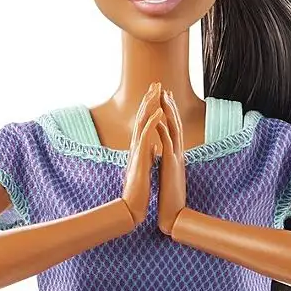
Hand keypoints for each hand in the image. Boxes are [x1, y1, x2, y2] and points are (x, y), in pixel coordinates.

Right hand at [119, 81, 166, 227]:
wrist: (132, 207)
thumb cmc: (139, 190)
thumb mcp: (145, 168)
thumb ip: (147, 154)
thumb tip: (152, 145)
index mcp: (139, 148)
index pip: (144, 123)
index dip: (150, 107)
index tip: (157, 94)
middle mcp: (135, 146)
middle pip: (142, 117)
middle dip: (149, 99)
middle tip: (157, 83)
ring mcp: (136, 151)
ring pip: (142, 122)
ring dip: (150, 105)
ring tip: (157, 91)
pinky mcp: (139, 158)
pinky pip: (146, 136)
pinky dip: (152, 122)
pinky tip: (158, 111)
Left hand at [155, 88, 186, 234]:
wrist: (175, 215)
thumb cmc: (170, 199)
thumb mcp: (168, 176)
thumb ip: (167, 164)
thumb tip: (164, 157)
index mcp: (176, 157)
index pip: (174, 131)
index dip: (170, 115)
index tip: (164, 101)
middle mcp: (178, 155)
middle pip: (176, 125)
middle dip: (170, 107)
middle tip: (165, 90)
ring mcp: (176, 160)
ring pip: (174, 131)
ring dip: (168, 113)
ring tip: (163, 97)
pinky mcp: (171, 167)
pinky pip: (168, 144)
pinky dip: (163, 130)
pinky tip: (159, 119)